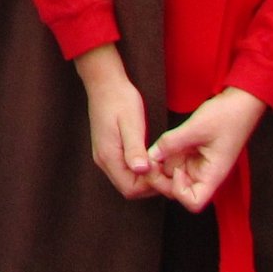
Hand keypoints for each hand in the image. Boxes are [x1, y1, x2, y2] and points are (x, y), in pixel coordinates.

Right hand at [75, 44, 158, 199]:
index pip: (130, 189)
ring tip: (162, 164)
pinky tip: (151, 158)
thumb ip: (135, 148)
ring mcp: (105, 155)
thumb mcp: (131, 123)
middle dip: (150, 185)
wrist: (105, 82)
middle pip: (129, 188)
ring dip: (146, 178)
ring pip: (127, 180)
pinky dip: (140, 170)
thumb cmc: (120, 100)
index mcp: (109, 156)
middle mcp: (104, 160)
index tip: (166, 174)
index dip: (150, 187)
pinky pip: (125, 169)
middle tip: (168, 171)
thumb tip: (141, 170)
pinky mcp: (109, 149)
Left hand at [148, 86, 266, 212]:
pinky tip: (158, 146)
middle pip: (178, 192)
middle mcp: (204, 174)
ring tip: (153, 150)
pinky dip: (163, 157)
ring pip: (172, 177)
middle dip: (161, 179)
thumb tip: (151, 155)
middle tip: (150, 159)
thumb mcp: (196, 127)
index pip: (193, 202)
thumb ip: (172, 142)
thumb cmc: (226, 116)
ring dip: (160, 167)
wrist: (239, 103)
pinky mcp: (191, 154)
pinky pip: (173, 161)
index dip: (179, 191)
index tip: (176, 169)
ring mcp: (196, 164)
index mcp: (213, 174)